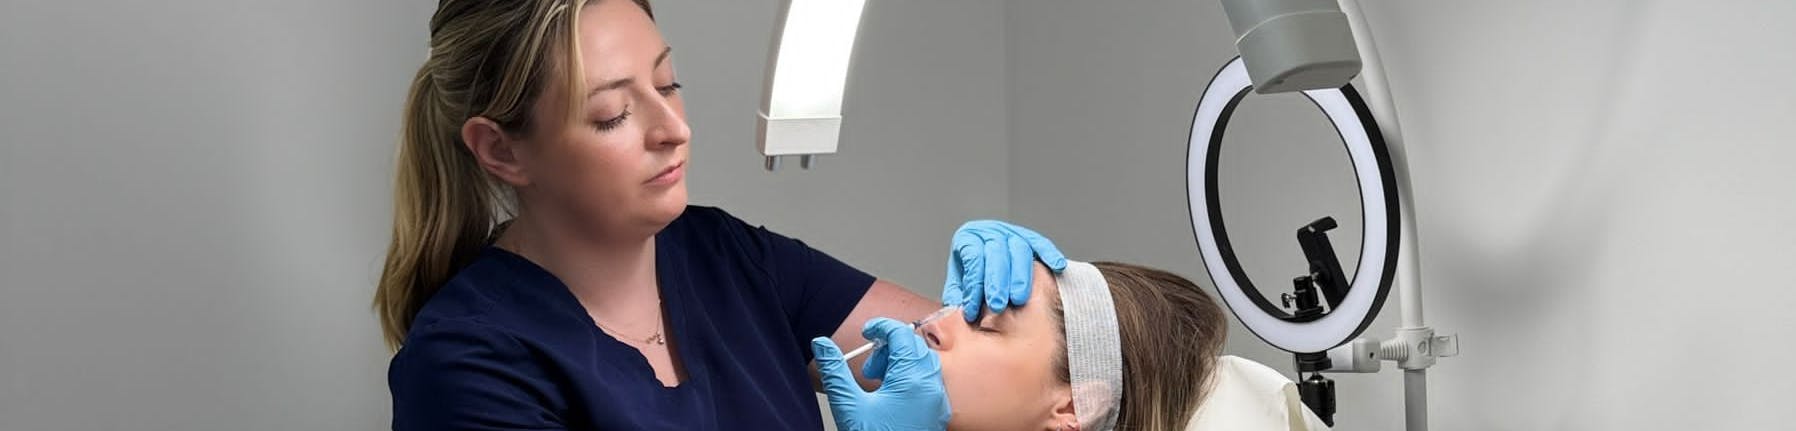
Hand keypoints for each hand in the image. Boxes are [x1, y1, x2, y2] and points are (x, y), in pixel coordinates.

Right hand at [812, 318, 949, 430]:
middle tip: (868, 367)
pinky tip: (890, 396)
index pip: (901, 334)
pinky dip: (909, 379)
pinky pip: (928, 382)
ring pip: (923, 364)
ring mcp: (937, 401)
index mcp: (912, 380)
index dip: (881, 327)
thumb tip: (821, 344)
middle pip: (914, 346)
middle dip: (888, 349)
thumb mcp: (848, 406)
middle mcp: (931, 387)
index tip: (866, 332)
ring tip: (876, 383)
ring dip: (899, 364)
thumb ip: (835, 371)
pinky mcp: (938, 413)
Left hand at [942, 220, 1067, 321]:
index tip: (974, 309)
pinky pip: (1041, 244)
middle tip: (998, 305)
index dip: (974, 285)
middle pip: (996, 252)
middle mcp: (990, 231)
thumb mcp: (958, 285)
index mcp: (968, 238)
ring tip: (1019, 299)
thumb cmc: (973, 276)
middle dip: (997, 281)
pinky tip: (1056, 266)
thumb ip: (958, 296)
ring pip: (1019, 249)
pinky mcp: (1030, 237)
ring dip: (1020, 276)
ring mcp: (1011, 233)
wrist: (986, 263)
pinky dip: (1049, 254)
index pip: (973, 257)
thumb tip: (959, 309)